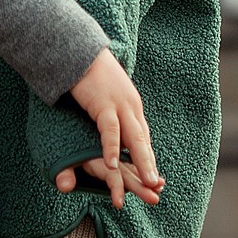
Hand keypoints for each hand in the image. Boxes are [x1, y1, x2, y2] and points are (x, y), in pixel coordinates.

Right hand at [66, 48, 163, 209]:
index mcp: (132, 106)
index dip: (148, 158)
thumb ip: (111, 113)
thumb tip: (113, 127)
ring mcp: (120, 105)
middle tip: (157, 188)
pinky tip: (113, 165)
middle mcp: (131, 106)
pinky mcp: (104, 103)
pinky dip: (113, 148)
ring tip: (147, 183)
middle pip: (143, 141)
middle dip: (150, 165)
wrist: (80, 49)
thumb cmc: (91, 73)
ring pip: (134, 139)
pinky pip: (110, 130)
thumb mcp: (106, 96)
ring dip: (141, 162)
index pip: (143, 137)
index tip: (153, 179)